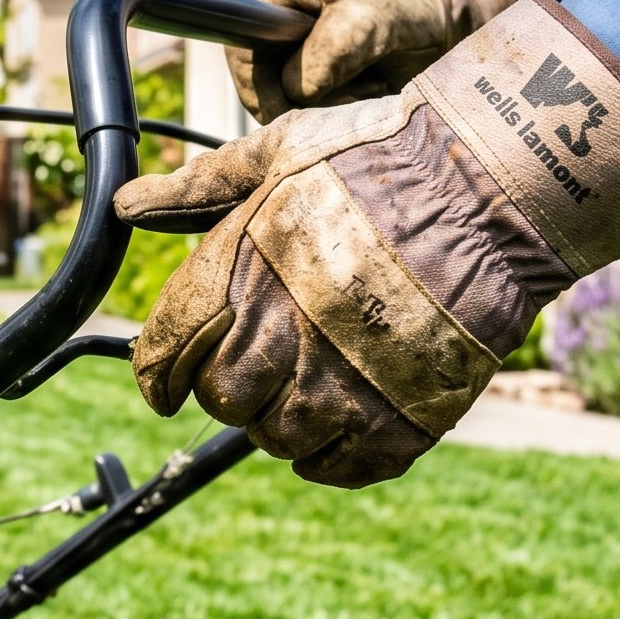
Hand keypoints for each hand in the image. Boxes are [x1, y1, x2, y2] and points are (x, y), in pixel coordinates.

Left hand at [121, 0, 619, 485]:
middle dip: (226, 387)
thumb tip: (125, 204)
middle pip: (223, 400)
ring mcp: (352, 382)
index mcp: (248, 271)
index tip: (161, 379)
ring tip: (303, 381)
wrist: (494, 184)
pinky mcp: (407, 416)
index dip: (155, 371)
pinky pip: (342, 466)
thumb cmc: (379, 156)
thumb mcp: (278, 152)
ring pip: (277, 439)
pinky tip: (336, 421)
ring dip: (278, 419)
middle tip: (251, 366)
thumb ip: (197, 188)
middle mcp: (291, 334)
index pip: (168, 349)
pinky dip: (328, 455)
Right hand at [225, 0, 518, 121]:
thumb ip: (334, 46)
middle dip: (300, 103)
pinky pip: (315, 121)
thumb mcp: (373, 15)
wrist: (447, 25)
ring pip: (290, 111)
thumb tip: (298, 90)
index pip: (241, 49)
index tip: (286, 107)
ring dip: (328, 111)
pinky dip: (341, 119)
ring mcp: (303, 66)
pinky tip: (372, 96)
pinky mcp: (324, 94)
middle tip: (347, 99)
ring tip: (370, 88)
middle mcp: (284, 35)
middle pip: (262, 88)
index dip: (255, 84)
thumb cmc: (407, 5)